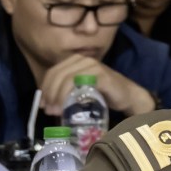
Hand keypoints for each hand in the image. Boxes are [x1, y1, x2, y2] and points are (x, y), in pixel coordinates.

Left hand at [39, 54, 155, 117]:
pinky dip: (69, 94)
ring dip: (57, 95)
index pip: (53, 72)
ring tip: (55, 111)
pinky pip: (79, 82)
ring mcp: (92, 65)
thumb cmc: (104, 94)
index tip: (42, 104)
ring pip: (66, 78)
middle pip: (57, 74)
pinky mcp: (100, 74)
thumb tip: (47, 103)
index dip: (45, 88)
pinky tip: (66, 106)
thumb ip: (67, 90)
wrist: (128, 96)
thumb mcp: (81, 89)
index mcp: (75, 60)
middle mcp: (82, 59)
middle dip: (49, 93)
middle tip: (47, 110)